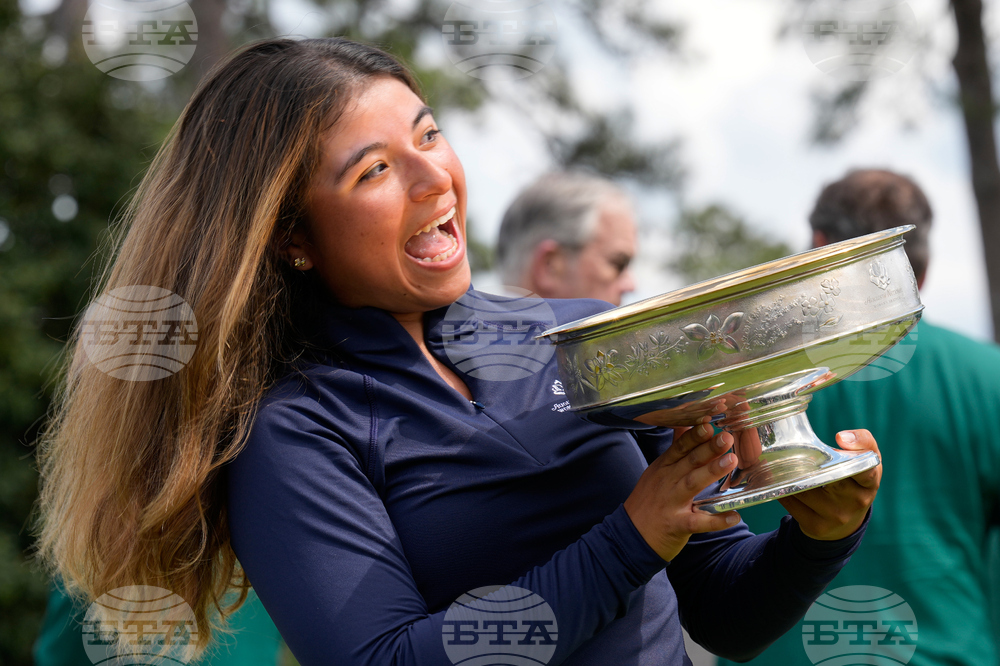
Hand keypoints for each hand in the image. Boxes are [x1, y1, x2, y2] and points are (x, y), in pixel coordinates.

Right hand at [624, 417, 740, 561]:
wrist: (630, 536)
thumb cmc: (648, 501)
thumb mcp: (656, 472)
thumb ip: (674, 450)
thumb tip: (684, 425)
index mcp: (663, 468)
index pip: (679, 447)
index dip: (694, 435)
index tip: (709, 423)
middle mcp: (666, 482)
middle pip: (688, 461)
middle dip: (708, 448)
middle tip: (727, 438)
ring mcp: (671, 503)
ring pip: (692, 484)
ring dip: (711, 472)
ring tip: (731, 462)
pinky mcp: (677, 525)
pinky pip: (698, 522)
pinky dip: (716, 520)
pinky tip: (734, 516)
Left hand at [778, 429, 880, 540]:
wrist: (845, 524)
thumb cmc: (854, 482)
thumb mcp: (866, 463)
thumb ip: (863, 442)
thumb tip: (842, 437)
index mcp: (869, 483)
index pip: (867, 470)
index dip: (856, 453)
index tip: (838, 438)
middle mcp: (856, 501)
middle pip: (826, 475)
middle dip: (808, 462)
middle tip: (796, 451)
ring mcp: (836, 516)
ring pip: (803, 487)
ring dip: (790, 476)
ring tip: (784, 467)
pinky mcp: (816, 526)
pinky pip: (790, 501)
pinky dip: (783, 489)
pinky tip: (782, 484)